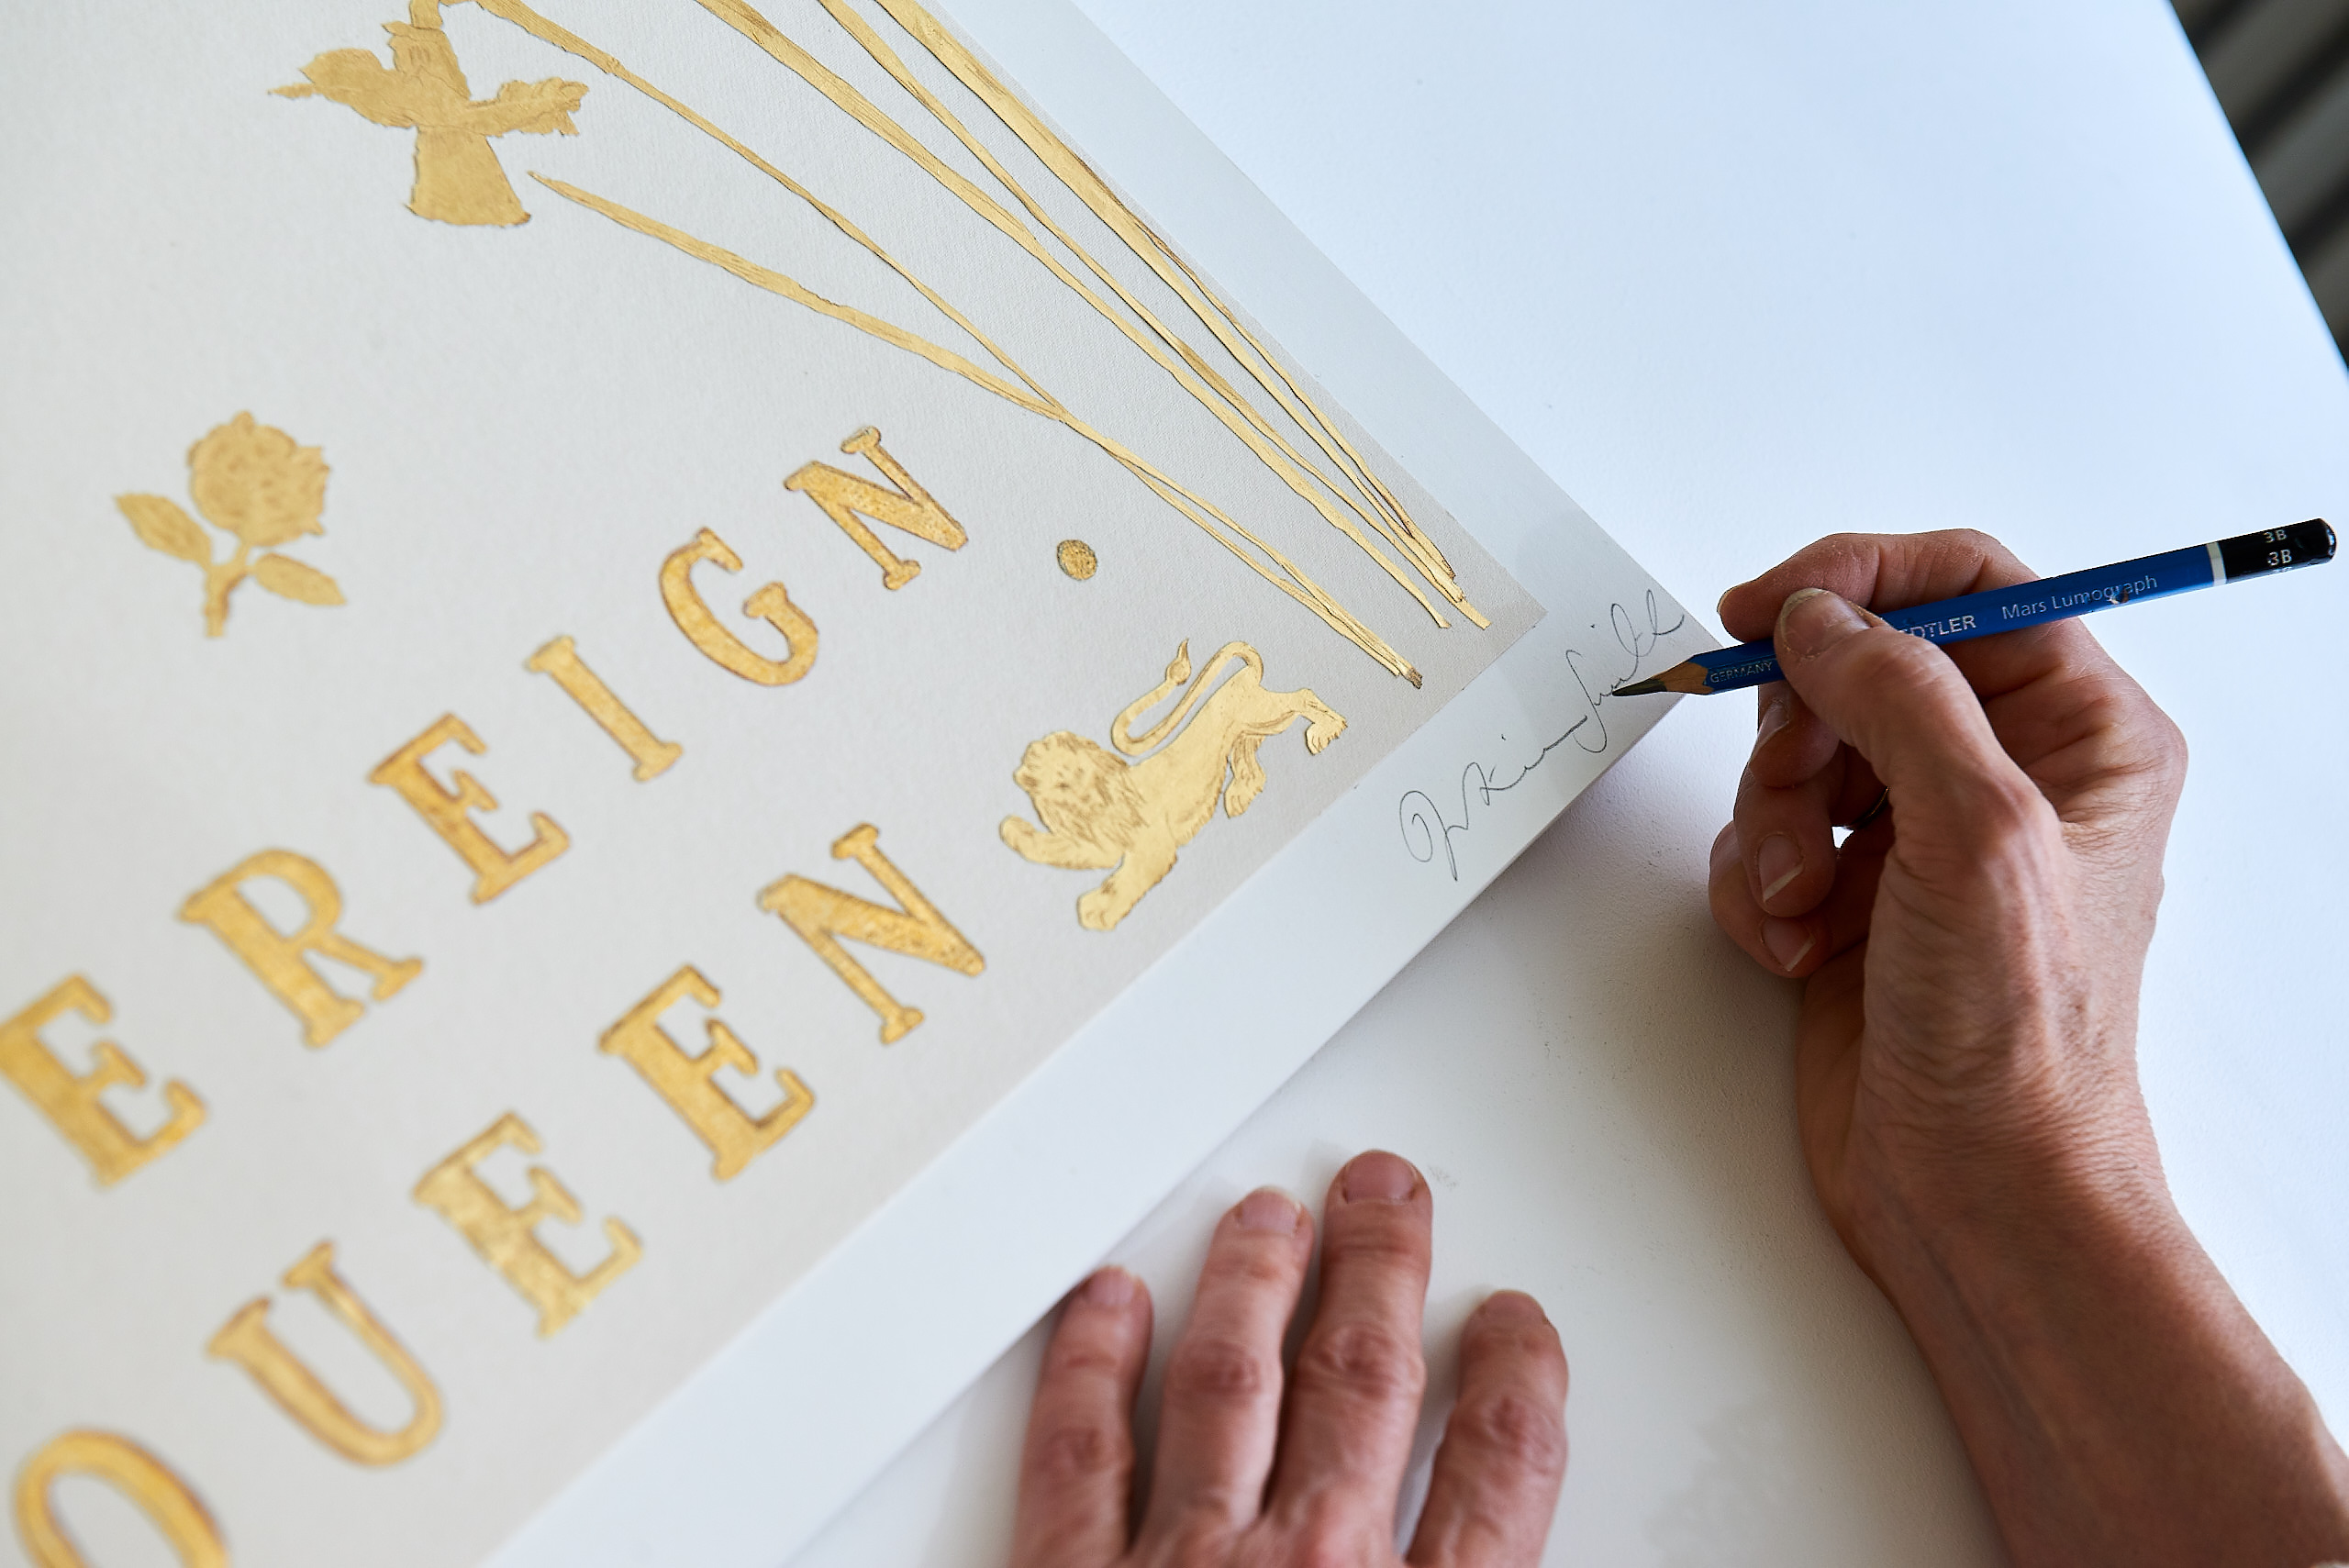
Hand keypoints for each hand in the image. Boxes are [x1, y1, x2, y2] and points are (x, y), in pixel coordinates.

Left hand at [1011, 1151, 1567, 1567]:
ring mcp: (1181, 1567)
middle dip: (1378, 1272)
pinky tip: (1108, 1303)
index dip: (1512, 1379)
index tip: (1509, 1324)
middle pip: (1359, 1385)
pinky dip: (1092, 1367)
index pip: (1495, 1469)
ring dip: (1250, 1283)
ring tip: (1265, 1216)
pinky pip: (1081, 1456)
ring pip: (1228, 1383)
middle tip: (1384, 1198)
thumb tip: (1494, 1561)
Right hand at [1707, 530, 2348, 1565]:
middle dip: (1801, 732)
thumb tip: (1823, 616)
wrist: (1973, 1193)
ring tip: (1796, 899)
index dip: (1863, 577)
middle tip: (1792, 794)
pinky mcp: (1852, 896)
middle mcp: (2006, 772)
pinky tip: (1791, 945)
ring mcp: (1923, 836)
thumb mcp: (1977, 835)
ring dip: (1769, 822)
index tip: (1772, 606)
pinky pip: (1764, 835)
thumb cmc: (2017, 1040)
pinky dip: (1756, 883)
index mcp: (2083, 734)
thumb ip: (1901, 696)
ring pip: (1798, 752)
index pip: (1969, 584)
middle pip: (1861, 666)